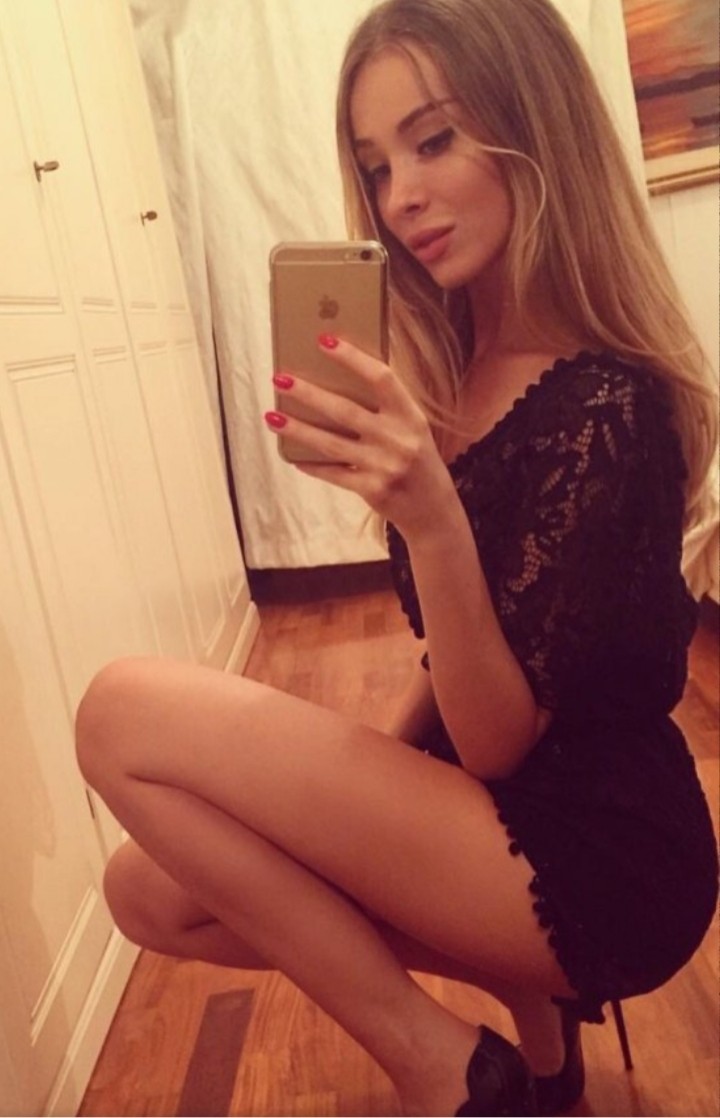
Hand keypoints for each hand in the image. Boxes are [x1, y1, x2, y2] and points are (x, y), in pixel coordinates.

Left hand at [265, 334, 456, 538]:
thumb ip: (386, 408)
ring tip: (272, 416)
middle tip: (280, 379)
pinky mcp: (372, 490)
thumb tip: (336, 381)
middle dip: (308, 394)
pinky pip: (333, 473)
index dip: (353, 358)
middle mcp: (399, 439)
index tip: (324, 341)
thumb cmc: (417, 459)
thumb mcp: (412, 429)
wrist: (434, 510)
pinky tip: (292, 455)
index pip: (381, 378)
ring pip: (331, 443)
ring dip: (298, 429)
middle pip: (345, 410)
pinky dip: (311, 464)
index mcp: (411, 416)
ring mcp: (384, 466)